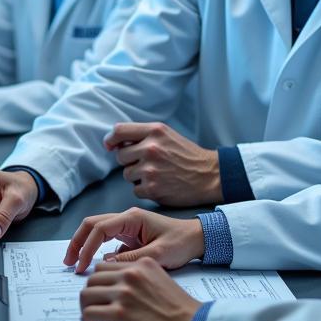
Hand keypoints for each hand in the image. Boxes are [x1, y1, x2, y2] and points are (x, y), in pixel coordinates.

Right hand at [64, 206, 204, 273]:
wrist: (198, 239)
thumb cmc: (181, 243)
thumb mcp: (157, 254)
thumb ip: (131, 259)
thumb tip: (107, 264)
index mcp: (132, 218)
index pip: (99, 229)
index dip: (86, 247)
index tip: (80, 266)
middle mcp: (127, 219)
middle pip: (92, 225)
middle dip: (78, 242)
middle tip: (69, 263)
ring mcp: (128, 227)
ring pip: (98, 232)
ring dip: (86, 246)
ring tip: (77, 265)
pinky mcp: (131, 236)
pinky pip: (108, 241)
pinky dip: (98, 251)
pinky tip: (97, 267)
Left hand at [80, 258, 199, 320]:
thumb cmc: (179, 311)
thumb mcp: (161, 281)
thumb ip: (141, 278)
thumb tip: (121, 288)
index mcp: (142, 264)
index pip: (107, 265)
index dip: (100, 281)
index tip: (101, 292)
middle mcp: (131, 274)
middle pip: (93, 278)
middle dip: (91, 293)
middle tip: (94, 306)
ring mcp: (123, 293)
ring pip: (86, 293)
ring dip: (86, 307)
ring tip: (92, 318)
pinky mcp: (118, 313)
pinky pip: (89, 312)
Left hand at [105, 122, 221, 205]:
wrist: (209, 176)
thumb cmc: (187, 155)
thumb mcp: (167, 135)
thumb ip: (144, 135)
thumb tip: (115, 142)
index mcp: (155, 131)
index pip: (119, 131)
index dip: (111, 139)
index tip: (110, 145)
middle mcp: (151, 148)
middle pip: (120, 155)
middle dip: (129, 161)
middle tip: (146, 163)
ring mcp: (151, 169)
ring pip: (126, 174)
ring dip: (137, 176)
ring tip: (156, 174)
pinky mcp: (153, 189)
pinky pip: (135, 190)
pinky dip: (144, 190)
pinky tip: (160, 185)